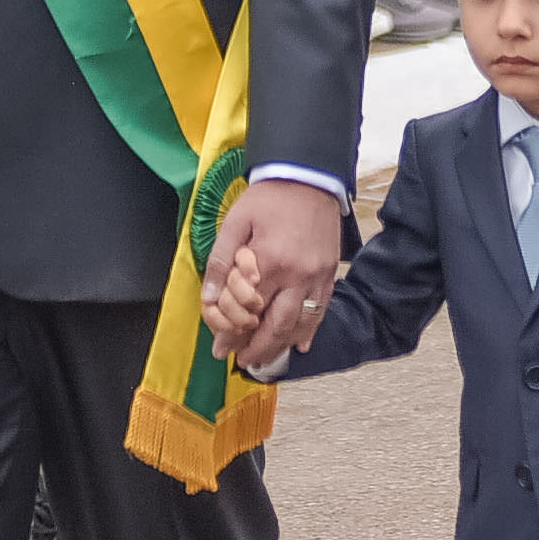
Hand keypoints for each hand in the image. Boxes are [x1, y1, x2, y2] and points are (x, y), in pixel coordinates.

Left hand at [205, 178, 340, 370]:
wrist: (309, 176)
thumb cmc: (269, 198)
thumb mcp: (236, 223)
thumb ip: (220, 262)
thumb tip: (208, 298)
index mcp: (269, 261)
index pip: (247, 311)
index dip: (232, 334)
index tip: (220, 349)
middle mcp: (296, 274)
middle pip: (276, 326)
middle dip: (258, 350)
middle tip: (243, 363)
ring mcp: (317, 276)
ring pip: (300, 324)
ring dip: (282, 346)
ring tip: (265, 359)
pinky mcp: (330, 273)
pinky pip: (321, 310)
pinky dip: (309, 331)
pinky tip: (301, 345)